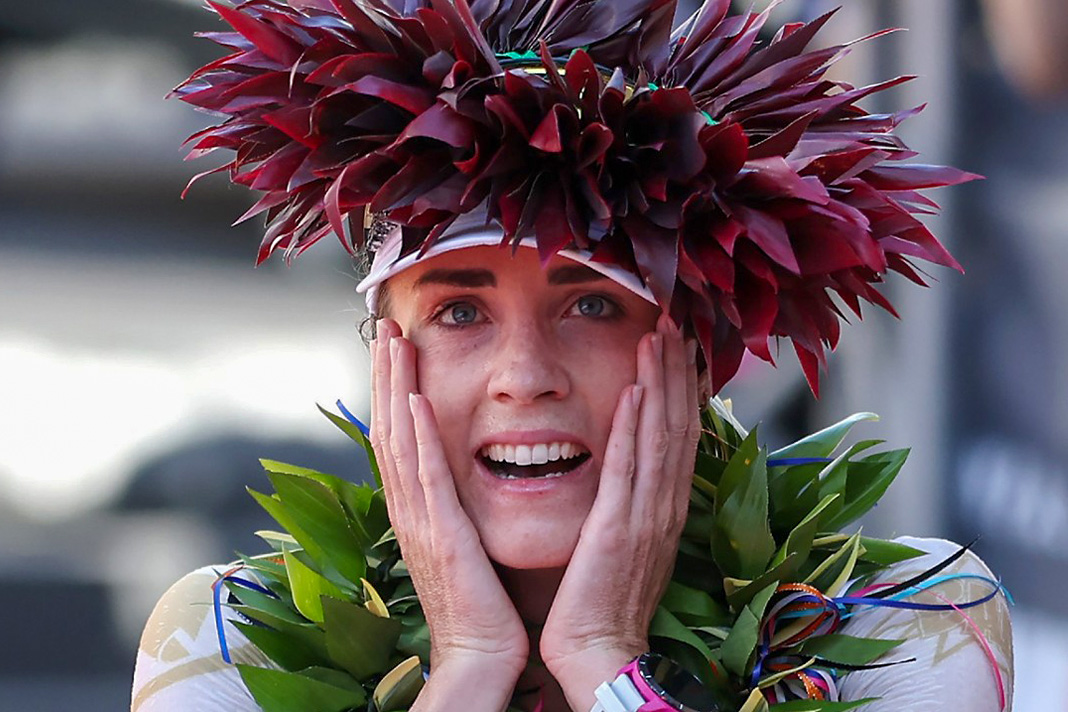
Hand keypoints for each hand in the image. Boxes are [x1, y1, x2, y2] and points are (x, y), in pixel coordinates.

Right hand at [371, 319, 528, 705]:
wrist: (481, 654)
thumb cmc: (482, 602)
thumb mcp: (465, 539)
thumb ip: (460, 502)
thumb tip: (467, 468)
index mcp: (418, 508)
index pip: (399, 436)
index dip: (394, 389)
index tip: (398, 347)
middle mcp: (410, 508)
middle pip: (389, 427)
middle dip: (388, 375)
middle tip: (388, 327)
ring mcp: (421, 520)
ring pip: (400, 441)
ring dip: (396, 389)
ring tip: (395, 344)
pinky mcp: (442, 535)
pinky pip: (426, 478)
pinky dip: (417, 438)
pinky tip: (415, 402)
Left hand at [539, 314, 699, 709]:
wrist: (599, 652)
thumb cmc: (605, 600)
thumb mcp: (626, 541)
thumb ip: (630, 499)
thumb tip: (628, 461)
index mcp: (666, 507)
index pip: (680, 432)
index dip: (682, 384)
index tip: (677, 343)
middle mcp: (666, 505)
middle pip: (679, 423)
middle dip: (677, 369)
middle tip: (674, 320)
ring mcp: (646, 516)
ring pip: (660, 436)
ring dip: (660, 382)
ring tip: (658, 335)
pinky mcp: (618, 531)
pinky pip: (627, 470)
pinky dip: (632, 428)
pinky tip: (632, 391)